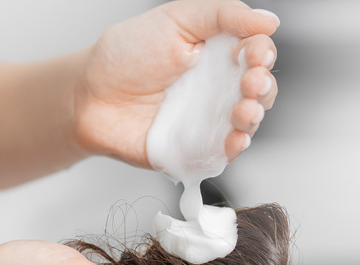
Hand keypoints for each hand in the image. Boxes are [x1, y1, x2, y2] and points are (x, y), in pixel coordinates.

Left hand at [73, 0, 278, 167]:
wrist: (91, 95)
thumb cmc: (126, 56)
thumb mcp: (178, 18)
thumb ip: (224, 15)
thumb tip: (268, 21)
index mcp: (218, 53)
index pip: (256, 53)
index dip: (261, 54)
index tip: (255, 54)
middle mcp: (218, 87)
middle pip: (260, 89)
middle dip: (263, 87)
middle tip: (251, 82)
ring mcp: (209, 120)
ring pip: (248, 122)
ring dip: (254, 116)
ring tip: (244, 110)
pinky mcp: (196, 149)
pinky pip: (224, 153)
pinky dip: (235, 147)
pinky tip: (235, 138)